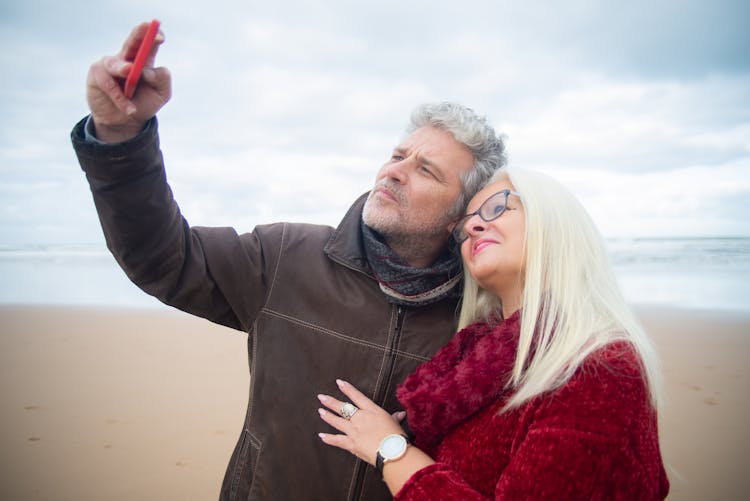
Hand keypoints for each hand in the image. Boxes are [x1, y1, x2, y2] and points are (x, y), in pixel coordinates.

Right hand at [86, 22, 171, 142]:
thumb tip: (147, 70)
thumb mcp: (161, 94)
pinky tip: (130, 109)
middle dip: (139, 34)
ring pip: (117, 64)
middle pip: (132, 41)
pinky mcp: (96, 75)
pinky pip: (108, 84)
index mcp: (145, 59)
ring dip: (124, 69)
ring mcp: (110, 64)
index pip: (149, 41)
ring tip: (130, 77)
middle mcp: (126, 58)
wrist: (124, 124)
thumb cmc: (144, 104)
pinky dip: (120, 98)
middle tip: (146, 29)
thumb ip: (162, 80)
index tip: (161, 36)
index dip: (153, 34)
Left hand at [318, 379, 406, 464]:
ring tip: (320, 411)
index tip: (339, 382)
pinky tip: (321, 436)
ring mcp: (354, 431)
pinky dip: (329, 439)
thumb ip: (395, 417)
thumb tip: (400, 414)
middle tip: (321, 397)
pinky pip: (337, 440)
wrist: (393, 452)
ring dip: (327, 416)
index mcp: (372, 411)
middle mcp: (360, 418)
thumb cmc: (396, 437)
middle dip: (331, 402)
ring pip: (337, 421)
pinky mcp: (351, 444)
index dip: (347, 389)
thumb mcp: (395, 423)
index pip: (357, 397)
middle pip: (343, 407)